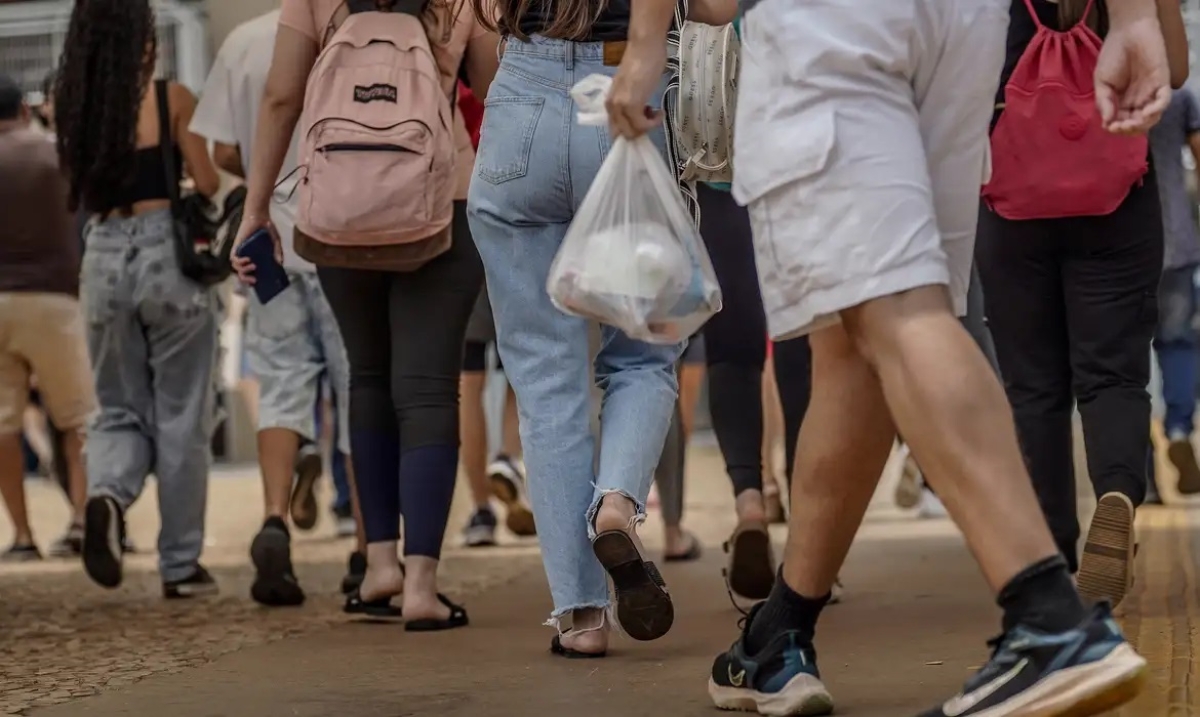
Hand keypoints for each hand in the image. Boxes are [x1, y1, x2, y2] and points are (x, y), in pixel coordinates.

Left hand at [230, 212, 279, 285]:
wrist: (260, 216)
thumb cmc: (267, 229)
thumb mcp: (276, 242)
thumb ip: (278, 252)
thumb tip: (280, 264)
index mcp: (254, 257)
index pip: (250, 272)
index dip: (251, 280)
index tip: (258, 283)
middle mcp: (245, 256)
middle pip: (241, 273)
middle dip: (246, 279)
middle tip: (254, 280)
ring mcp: (240, 251)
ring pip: (236, 267)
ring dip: (243, 270)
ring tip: (253, 266)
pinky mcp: (237, 246)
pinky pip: (233, 258)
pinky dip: (239, 261)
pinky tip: (247, 259)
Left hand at [606, 38, 667, 138]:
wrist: (645, 46)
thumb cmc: (642, 62)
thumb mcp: (631, 88)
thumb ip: (628, 102)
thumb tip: (636, 117)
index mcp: (609, 103)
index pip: (616, 130)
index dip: (631, 131)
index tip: (644, 124)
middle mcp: (611, 107)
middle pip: (624, 134)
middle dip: (640, 131)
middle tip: (652, 118)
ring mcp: (620, 106)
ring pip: (633, 132)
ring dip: (648, 127)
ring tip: (655, 112)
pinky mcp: (632, 105)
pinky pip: (642, 125)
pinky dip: (653, 123)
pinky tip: (659, 111)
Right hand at [1095, 15, 1170, 134]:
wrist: (1127, 32)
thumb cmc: (1112, 54)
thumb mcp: (1100, 81)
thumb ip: (1103, 102)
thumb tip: (1106, 123)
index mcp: (1123, 100)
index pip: (1123, 121)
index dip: (1117, 128)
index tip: (1109, 127)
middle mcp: (1139, 99)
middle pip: (1138, 123)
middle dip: (1129, 129)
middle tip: (1120, 127)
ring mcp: (1151, 91)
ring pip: (1152, 117)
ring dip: (1142, 124)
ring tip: (1131, 123)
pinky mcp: (1162, 82)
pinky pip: (1163, 101)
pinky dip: (1156, 110)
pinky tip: (1145, 113)